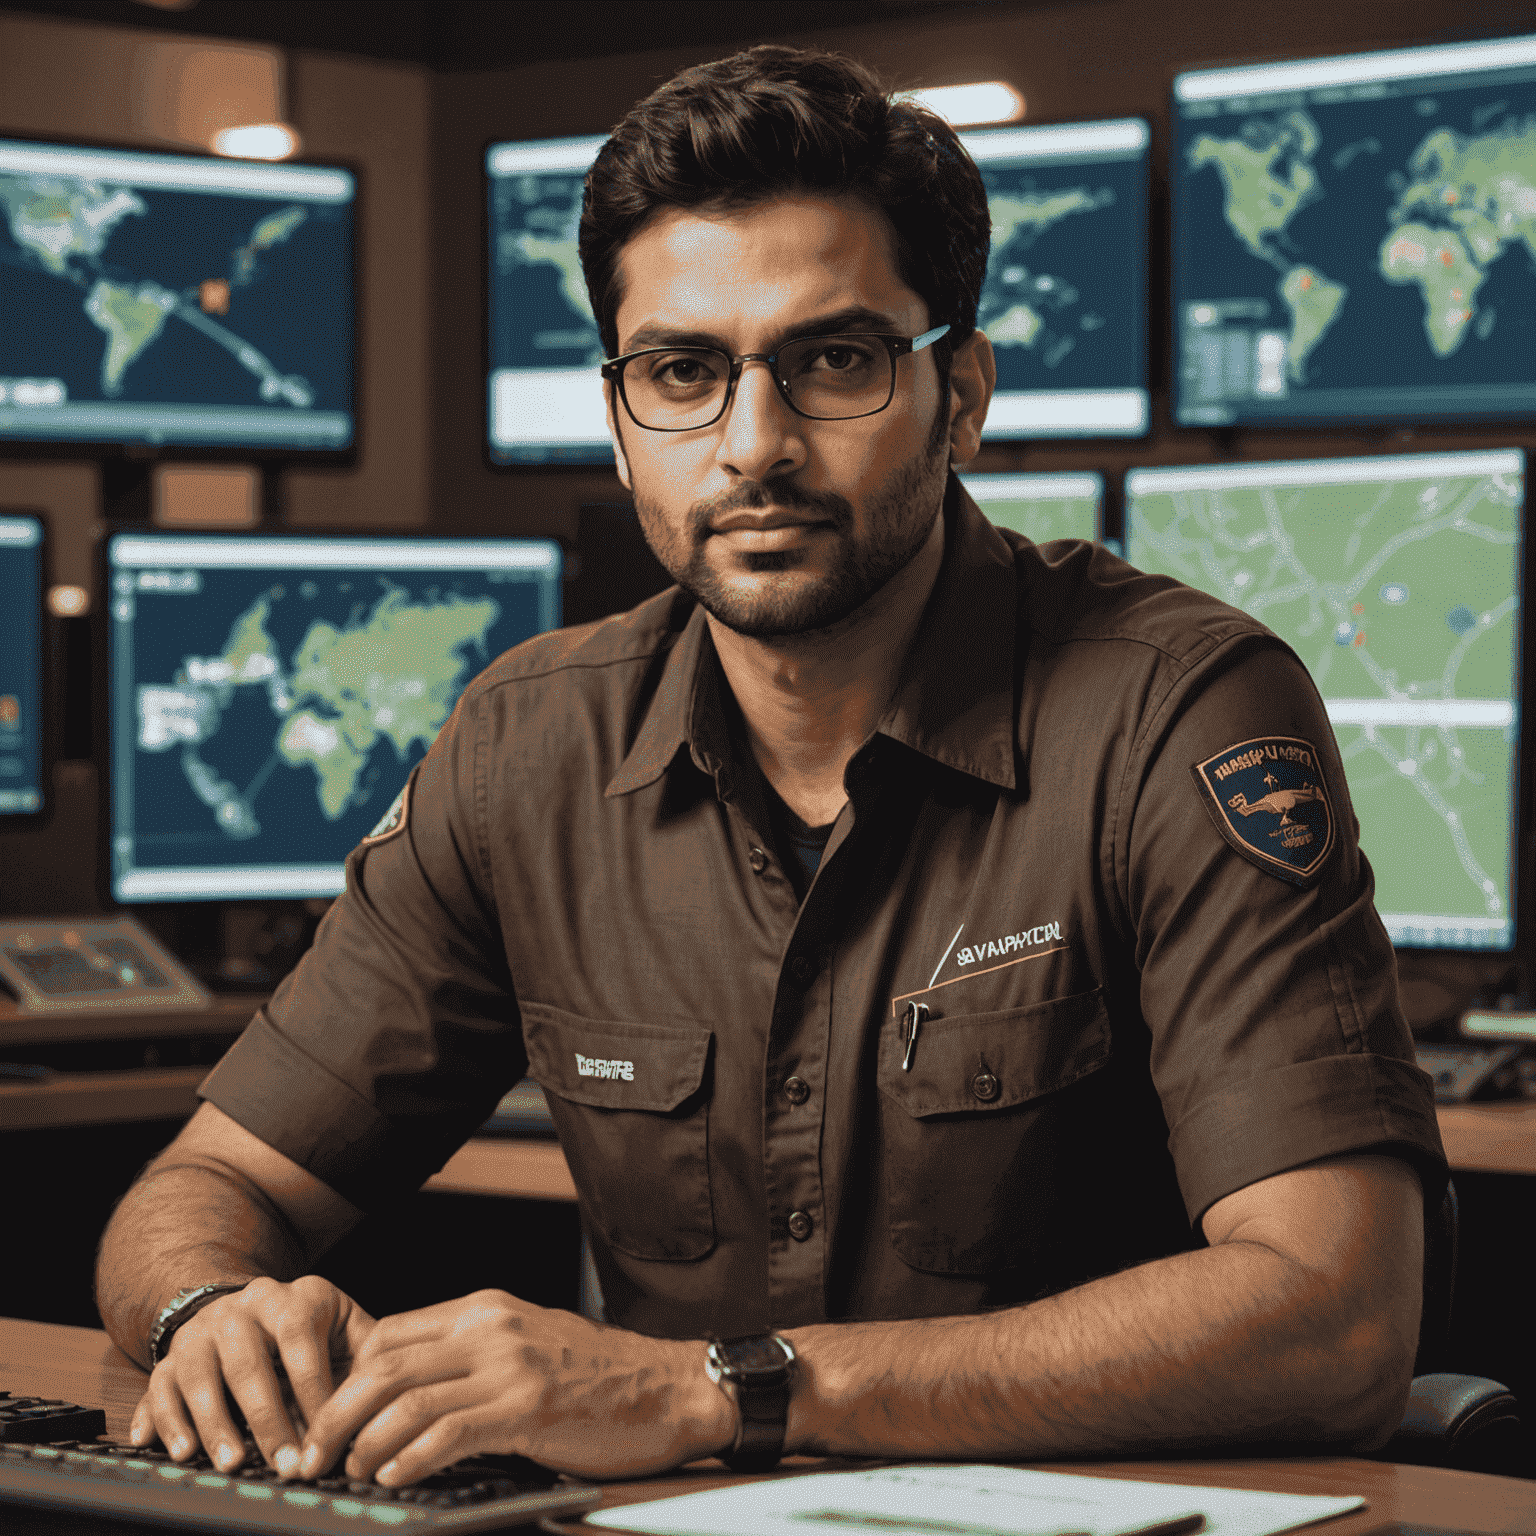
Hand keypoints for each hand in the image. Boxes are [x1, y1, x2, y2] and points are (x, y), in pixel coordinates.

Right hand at [129, 1275, 376, 1477]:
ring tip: (232, 1462)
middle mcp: (243, 1308)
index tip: (325, 1438)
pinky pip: (158, 1389)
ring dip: (214, 1423)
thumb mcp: (344, 1330)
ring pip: (199, 1374)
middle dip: (267, 1418)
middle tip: (285, 1464)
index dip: (313, 1392)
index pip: (300, 1341)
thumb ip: (366, 1359)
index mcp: (293, 1297)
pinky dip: (166, 1422)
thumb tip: (384, 1404)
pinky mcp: (170, 1359)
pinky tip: (179, 1451)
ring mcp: (202, 1332)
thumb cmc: (309, 1332)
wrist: (252, 1309)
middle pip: (248, 1361)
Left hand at [295, 1289, 734, 1484]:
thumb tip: (407, 1394)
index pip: (388, 1335)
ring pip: (404, 1398)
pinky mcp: (527, 1407)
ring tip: (350, 1472)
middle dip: (333, 1413)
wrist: (669, 1386)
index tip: (325, 1419)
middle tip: (309, 1454)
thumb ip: (471, 1358)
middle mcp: (489, 1329)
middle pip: (382, 1364)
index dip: (344, 1379)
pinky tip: (396, 1477)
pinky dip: (409, 1458)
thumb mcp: (527, 1347)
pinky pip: (446, 1432)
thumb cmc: (600, 1377)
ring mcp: (508, 1365)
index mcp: (483, 1311)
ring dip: (362, 1442)